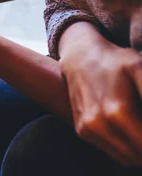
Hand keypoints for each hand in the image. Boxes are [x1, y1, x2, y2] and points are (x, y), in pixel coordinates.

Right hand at [60, 31, 141, 166]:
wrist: (80, 57)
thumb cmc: (116, 62)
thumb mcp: (140, 69)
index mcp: (117, 112)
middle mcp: (98, 124)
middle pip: (139, 155)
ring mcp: (88, 129)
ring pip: (128, 158)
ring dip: (140, 148)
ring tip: (141, 127)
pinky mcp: (83, 131)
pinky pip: (114, 153)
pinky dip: (128, 148)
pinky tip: (131, 128)